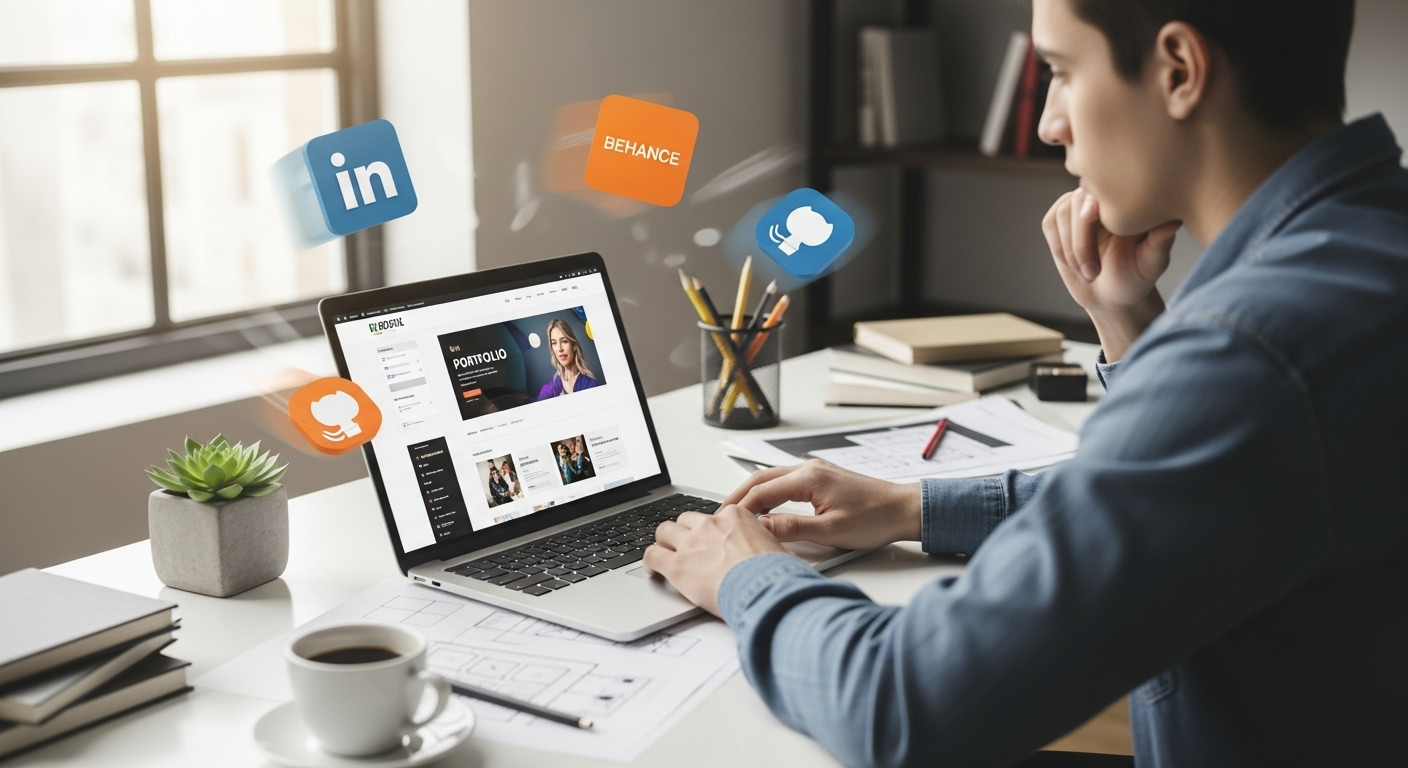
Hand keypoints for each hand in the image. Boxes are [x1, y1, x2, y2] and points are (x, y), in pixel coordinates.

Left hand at [643, 506, 786, 615]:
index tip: (712, 539)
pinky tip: (653, 569)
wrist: (765, 589)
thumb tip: (773, 553)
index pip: (716, 515)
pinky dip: (649, 560)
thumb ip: (766, 544)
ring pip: (665, 531)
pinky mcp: (677, 565)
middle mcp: (710, 525)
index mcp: (735, 517)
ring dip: (665, 541)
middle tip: (686, 545)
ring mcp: (691, 543)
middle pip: (687, 519)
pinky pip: (652, 555)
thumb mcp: (777, 549)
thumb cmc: (775, 574)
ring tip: (665, 553)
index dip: (711, 529)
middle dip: (685, 531)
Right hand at [723, 460, 921, 550]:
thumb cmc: (875, 519)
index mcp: (808, 478)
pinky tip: (766, 506)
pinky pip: (786, 481)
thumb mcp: (830, 531)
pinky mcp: (823, 477)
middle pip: (761, 478)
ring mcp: (816, 471)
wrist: (905, 509)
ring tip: (738, 512)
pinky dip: (770, 492)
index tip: (724, 522)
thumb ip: (791, 528)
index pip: (761, 491)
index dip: (740, 507)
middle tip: (720, 514)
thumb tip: (760, 528)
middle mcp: (809, 468)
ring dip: (753, 493)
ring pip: (773, 477)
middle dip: (739, 496)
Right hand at [1042, 187, 1178, 359]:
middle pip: (1079, 201)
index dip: (1096, 202)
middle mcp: (1102, 196)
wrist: (1110, 295)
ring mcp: (1078, 205)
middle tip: (1091, 272)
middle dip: (1081, 240)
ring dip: (1071, 249)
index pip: (1107, 189)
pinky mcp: (1059, 219)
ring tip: (1088, 273)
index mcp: (1128, 199)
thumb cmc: (1136, 277)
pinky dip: (1060, 247)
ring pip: (1063, 214)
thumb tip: (1174, 222)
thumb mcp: (1152, 263)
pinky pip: (1051, 224)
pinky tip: (1074, 264)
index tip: (1091, 217)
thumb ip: (1160, 242)